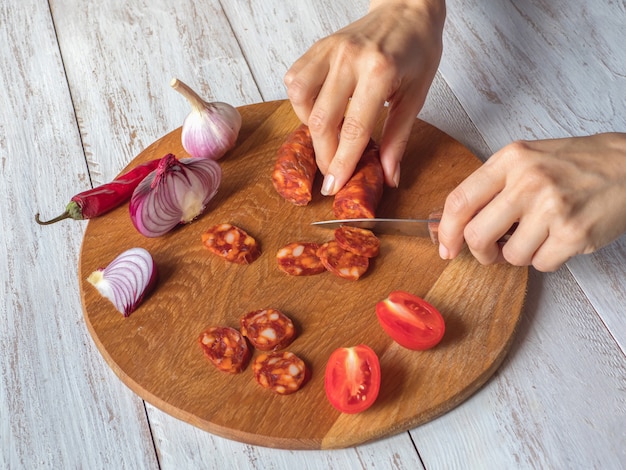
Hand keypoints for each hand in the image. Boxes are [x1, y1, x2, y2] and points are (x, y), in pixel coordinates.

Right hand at [284, 0, 445, 194]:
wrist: (408, 9)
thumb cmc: (417, 50)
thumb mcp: (416, 96)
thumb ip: (398, 138)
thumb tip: (388, 176)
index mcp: (379, 71)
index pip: (353, 129)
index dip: (342, 163)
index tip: (334, 186)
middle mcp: (349, 59)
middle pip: (322, 120)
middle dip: (324, 154)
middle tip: (332, 171)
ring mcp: (330, 50)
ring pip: (300, 98)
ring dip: (309, 126)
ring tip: (328, 134)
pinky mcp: (318, 47)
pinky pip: (295, 79)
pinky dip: (301, 102)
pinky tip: (319, 110)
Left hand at [437, 133, 625, 271]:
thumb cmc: (575, 165)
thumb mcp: (527, 159)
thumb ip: (492, 186)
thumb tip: (455, 223)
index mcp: (510, 159)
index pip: (460, 201)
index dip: (446, 231)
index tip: (446, 247)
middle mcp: (528, 181)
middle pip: (477, 235)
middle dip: (481, 252)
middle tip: (492, 251)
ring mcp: (551, 207)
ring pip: (511, 255)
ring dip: (520, 255)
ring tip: (538, 236)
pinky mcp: (573, 233)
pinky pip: (541, 264)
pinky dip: (546, 259)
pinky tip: (559, 239)